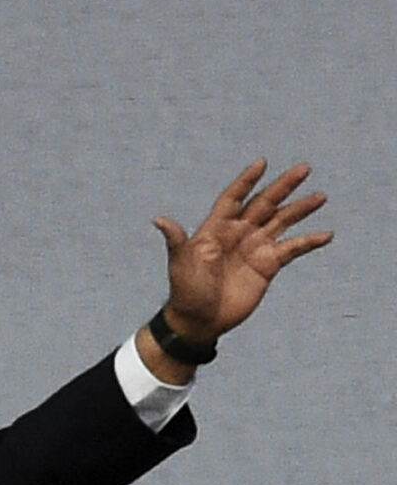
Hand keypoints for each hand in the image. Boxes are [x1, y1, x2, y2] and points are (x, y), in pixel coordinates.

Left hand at [154, 159, 331, 343]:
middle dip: (283, 186)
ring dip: (300, 208)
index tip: (261, 164)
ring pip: (282, 221)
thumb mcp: (180, 264)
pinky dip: (308, 242)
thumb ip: (177, 240)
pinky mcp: (267, 265)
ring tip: (320, 196)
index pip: (233, 198)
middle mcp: (238, 233)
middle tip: (304, 168)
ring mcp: (254, 248)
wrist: (199, 320)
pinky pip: (292, 248)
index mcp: (216, 229)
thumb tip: (159, 220)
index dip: (246, 181)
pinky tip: (326, 235)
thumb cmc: (185, 291)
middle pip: (264, 203)